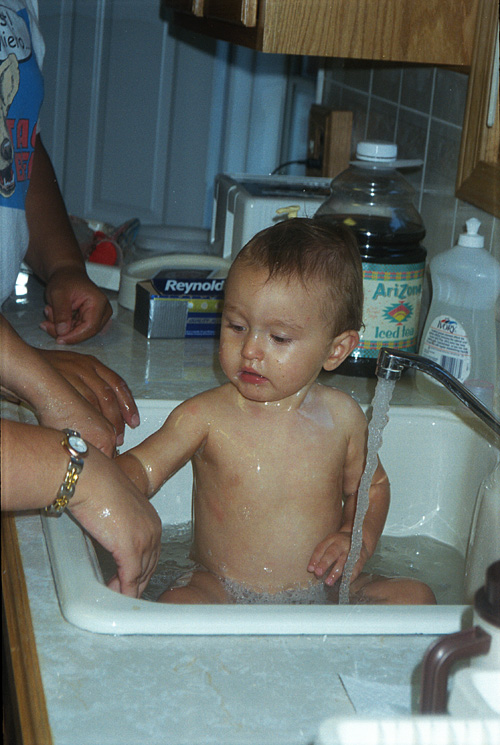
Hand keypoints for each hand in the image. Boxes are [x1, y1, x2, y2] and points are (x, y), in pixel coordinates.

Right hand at [38, 349, 138, 445]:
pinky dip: (88, 420)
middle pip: (110, 395)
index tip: (134, 421)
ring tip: (108, 439)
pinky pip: (80, 404)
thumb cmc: (48, 370)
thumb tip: (103, 413)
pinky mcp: (61, 382)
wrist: (24, 363)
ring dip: (105, 422)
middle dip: (118, 419)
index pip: (118, 384)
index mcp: (93, 363)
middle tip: (120, 437)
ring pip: (97, 401)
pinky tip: (90, 432)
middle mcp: (86, 367)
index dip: (128, 405)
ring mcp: (73, 374)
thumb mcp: (74, 370)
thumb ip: (90, 387)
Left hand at [40, 266, 111, 343]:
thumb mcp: (58, 293)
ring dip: (61, 328)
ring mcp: (97, 317)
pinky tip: (54, 314)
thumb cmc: (65, 279)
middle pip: (85, 332)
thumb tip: (63, 332)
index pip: (90, 327)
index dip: (74, 336)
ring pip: (79, 333)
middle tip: (46, 323)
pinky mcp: (90, 320)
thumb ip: (61, 313)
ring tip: (50, 312)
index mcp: (98, 303)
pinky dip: (63, 326)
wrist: (67, 274)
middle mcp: (103, 312)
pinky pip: (76, 330)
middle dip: (65, 332)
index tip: (59, 339)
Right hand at [68, 450, 161, 597]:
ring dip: (129, 588)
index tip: (130, 578)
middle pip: (149, 565)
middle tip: (123, 591)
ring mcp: (143, 540)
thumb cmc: (97, 484)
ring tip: (116, 595)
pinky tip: (118, 596)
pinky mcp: (129, 549)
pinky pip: (130, 577)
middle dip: (137, 581)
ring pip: (140, 574)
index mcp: (151, 518)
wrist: (89, 478)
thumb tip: (109, 532)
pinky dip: (125, 590)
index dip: (141, 568)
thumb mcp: (115, 505)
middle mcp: (153, 529)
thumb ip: (118, 522)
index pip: (151, 551)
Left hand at [308, 531, 368, 585]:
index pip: (321, 548)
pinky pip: (355, 568)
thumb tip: (311, 569)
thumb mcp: (329, 543)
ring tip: (328, 582)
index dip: (315, 559)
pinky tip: (344, 583)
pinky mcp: (360, 558)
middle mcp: (341, 544)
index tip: (310, 569)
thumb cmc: (339, 544)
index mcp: (331, 539)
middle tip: (318, 574)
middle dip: (324, 564)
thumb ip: (321, 554)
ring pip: (343, 562)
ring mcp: (351, 550)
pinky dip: (350, 576)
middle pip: (332, 553)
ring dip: (335, 573)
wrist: (361, 538)